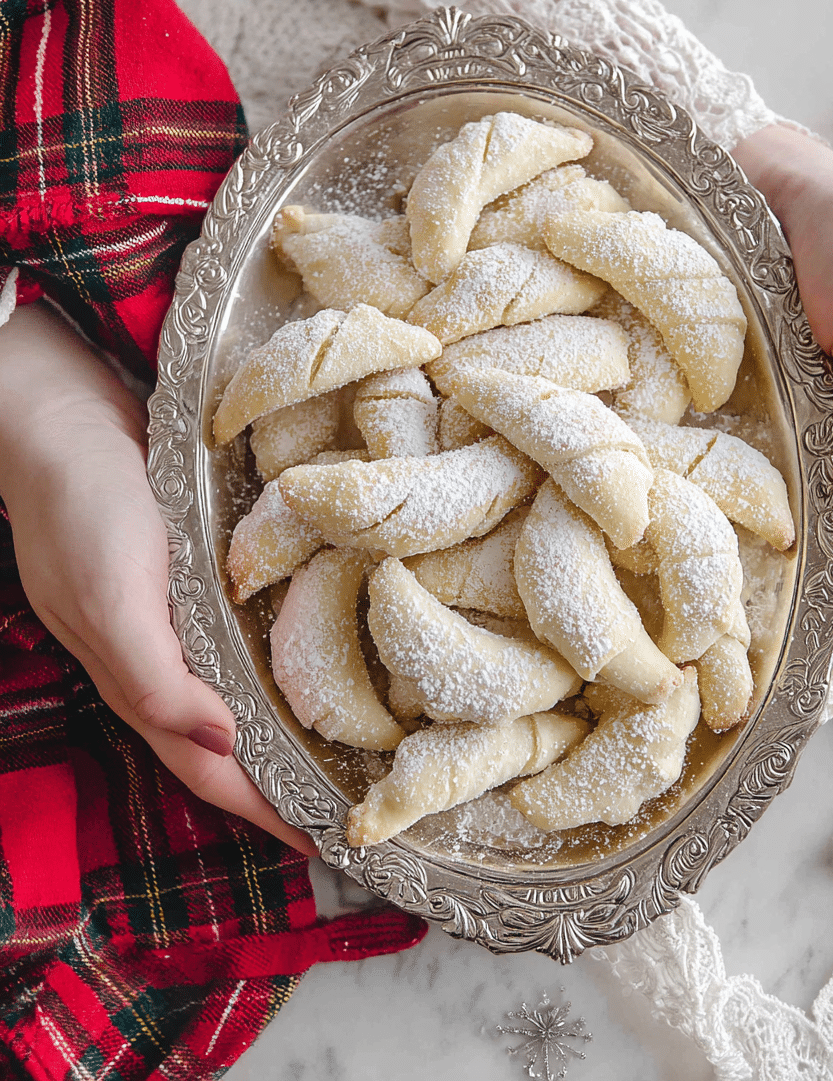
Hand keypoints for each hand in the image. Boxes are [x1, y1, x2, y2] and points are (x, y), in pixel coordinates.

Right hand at [0, 303, 315, 855]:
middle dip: (277, 786)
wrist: (60, 417)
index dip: (260, 809)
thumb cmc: (81, 504)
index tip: (324, 840)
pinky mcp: (186, 584)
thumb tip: (221, 746)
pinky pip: (232, 646)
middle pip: (222, 746)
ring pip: (230, 699)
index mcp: (137, 676)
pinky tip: (305, 668)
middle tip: (347, 808)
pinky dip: (268, 672)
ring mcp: (169, 623)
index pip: (208, 767)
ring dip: (277, 734)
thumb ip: (155, 677)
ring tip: (337, 755)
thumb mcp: (110, 594)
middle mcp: (156, 660)